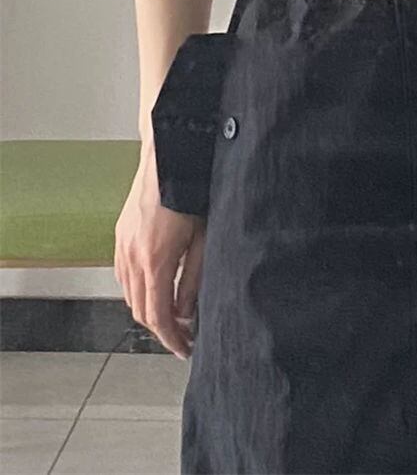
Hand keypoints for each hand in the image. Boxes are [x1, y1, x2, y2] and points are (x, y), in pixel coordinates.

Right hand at [114, 150, 204, 359]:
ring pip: (129, 293)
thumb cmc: (191, 193)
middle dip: (161, 328)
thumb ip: (194, 279)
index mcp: (155, 262)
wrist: (167, 158)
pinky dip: (137, 289)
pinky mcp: (120, 234)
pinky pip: (124, 274)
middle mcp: (131, 257)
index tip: (184, 350)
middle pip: (140, 309)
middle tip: (184, 337)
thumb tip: (188, 312)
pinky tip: (156, 287)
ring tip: (173, 315)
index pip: (158, 316)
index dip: (171, 339)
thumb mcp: (204, 240)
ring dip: (148, 309)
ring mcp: (122, 245)